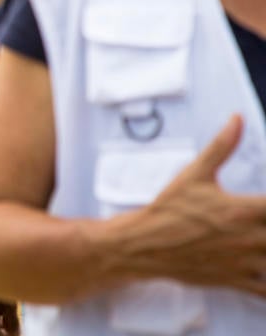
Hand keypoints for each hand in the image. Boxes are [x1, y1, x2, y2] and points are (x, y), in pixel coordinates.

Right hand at [124, 115, 265, 295]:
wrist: (145, 243)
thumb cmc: (170, 209)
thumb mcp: (195, 174)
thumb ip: (222, 146)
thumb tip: (237, 119)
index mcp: (246, 209)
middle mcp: (252, 237)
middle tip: (262, 219)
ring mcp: (246, 262)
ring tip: (262, 239)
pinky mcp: (237, 280)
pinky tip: (262, 268)